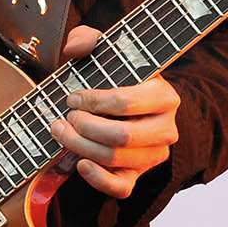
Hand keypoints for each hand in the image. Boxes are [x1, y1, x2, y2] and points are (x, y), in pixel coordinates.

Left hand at [50, 24, 180, 197]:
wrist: (129, 109)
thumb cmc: (115, 78)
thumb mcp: (106, 52)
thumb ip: (88, 38)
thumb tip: (76, 47)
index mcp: (164, 96)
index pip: (127, 102)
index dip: (93, 101)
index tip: (73, 98)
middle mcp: (166, 129)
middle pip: (123, 136)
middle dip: (86, 127)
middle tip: (65, 117)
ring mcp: (154, 155)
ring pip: (116, 159)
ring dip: (81, 147)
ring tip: (61, 132)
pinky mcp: (139, 175)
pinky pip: (121, 188)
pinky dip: (97, 179)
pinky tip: (79, 164)